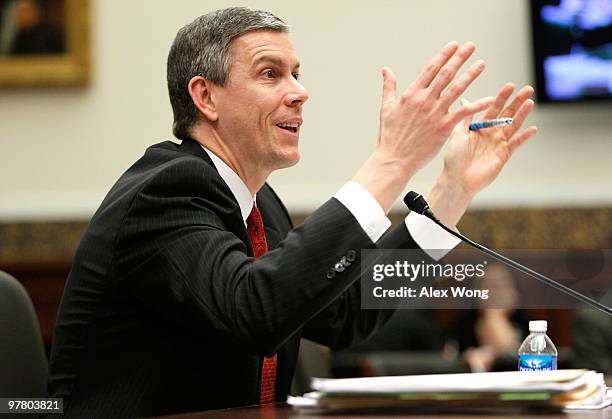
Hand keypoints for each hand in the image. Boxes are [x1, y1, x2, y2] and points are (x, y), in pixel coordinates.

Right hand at [377, 42, 493, 175]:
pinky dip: (477, 105)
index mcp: (411, 95)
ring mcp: (435, 114)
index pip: (431, 69)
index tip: (454, 46)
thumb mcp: (386, 108)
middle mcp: (424, 101)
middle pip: (446, 74)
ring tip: (482, 64)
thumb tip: (386, 70)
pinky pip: (464, 113)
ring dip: (471, 75)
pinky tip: (490, 99)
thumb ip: (389, 87)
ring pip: (457, 89)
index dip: (443, 55)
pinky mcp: (443, 128)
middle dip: (460, 58)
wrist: (394, 160)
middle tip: (471, 46)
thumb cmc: (389, 137)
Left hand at [442, 83, 537, 197]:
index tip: (510, 86)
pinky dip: (524, 137)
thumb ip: (465, 117)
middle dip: (517, 101)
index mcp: (480, 127)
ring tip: (530, 102)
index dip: (502, 97)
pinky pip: (515, 145)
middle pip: (507, 114)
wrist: (456, 179)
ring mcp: (498, 144)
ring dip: (522, 115)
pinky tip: (533, 129)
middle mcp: (491, 133)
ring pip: (513, 126)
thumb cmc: (453, 158)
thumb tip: (464, 99)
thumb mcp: (457, 133)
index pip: (494, 108)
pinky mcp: (503, 155)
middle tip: (528, 89)